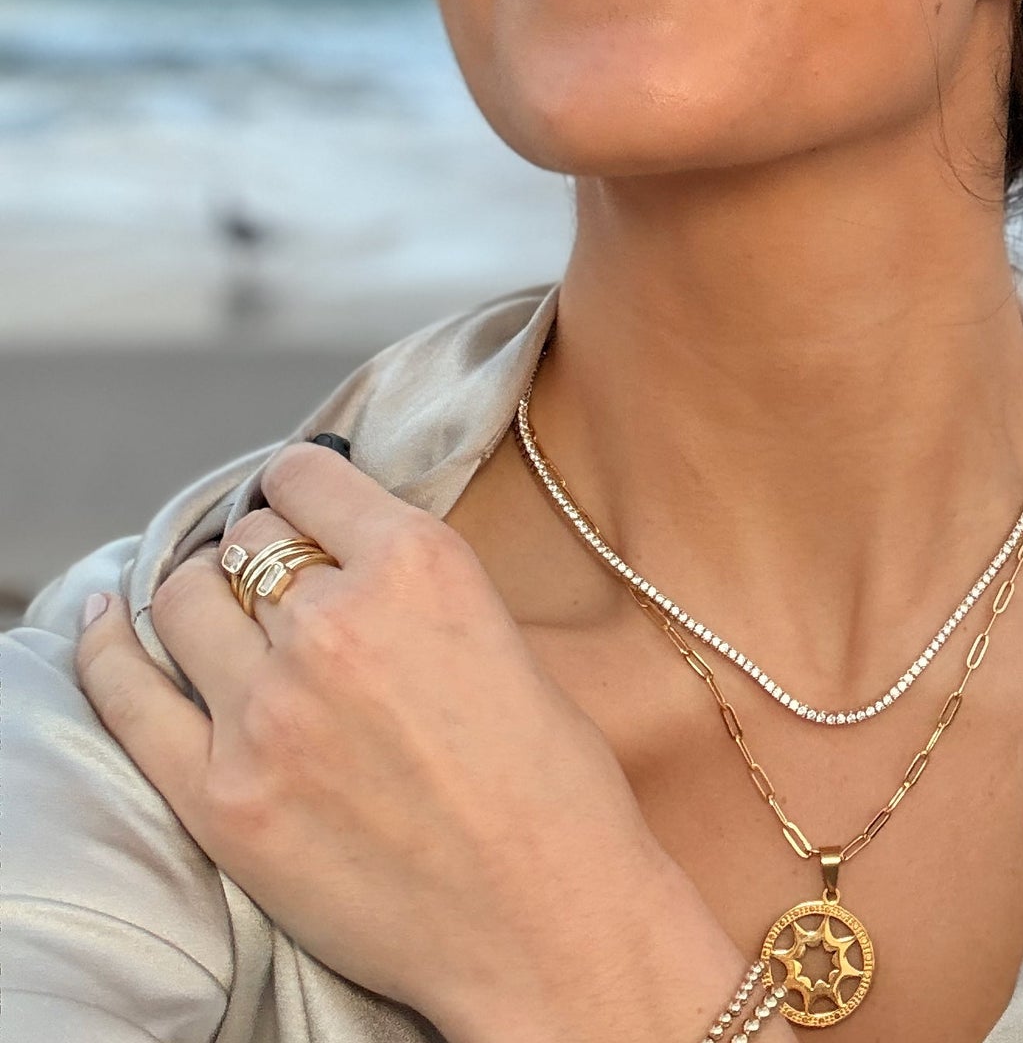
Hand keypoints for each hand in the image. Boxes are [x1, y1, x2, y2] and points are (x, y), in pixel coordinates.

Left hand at [76, 442, 746, 1042]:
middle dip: (259, 550)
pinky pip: (127, 695)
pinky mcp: (221, 796)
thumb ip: (412, 587)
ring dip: (201, 598)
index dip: (301, 487)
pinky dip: (107, 649)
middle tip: (274, 578)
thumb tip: (342, 558)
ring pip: (182, 601)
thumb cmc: (548, 781)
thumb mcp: (499, 631)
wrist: (542, 914)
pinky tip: (104, 624)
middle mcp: (333, 621)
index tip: (301, 505)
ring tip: (220, 615)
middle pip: (244, 540)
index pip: (306, 477)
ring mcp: (267, 710)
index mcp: (419, 564)